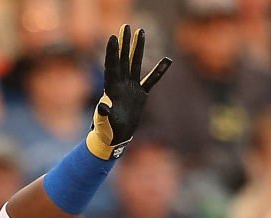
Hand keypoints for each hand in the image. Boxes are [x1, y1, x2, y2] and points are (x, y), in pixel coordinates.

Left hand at [86, 24, 171, 159]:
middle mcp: (121, 85)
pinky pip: (152, 81)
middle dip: (124, 43)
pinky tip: (167, 60)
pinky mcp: (141, 95)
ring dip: (137, 49)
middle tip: (125, 26)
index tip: (112, 37)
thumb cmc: (106, 131)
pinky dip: (159, 71)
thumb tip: (102, 107)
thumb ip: (103, 115)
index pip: (111, 67)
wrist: (116, 138)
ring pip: (135, 65)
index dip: (112, 53)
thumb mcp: (104, 124)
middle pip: (123, 60)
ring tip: (140, 32)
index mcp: (111, 89)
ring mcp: (131, 88)